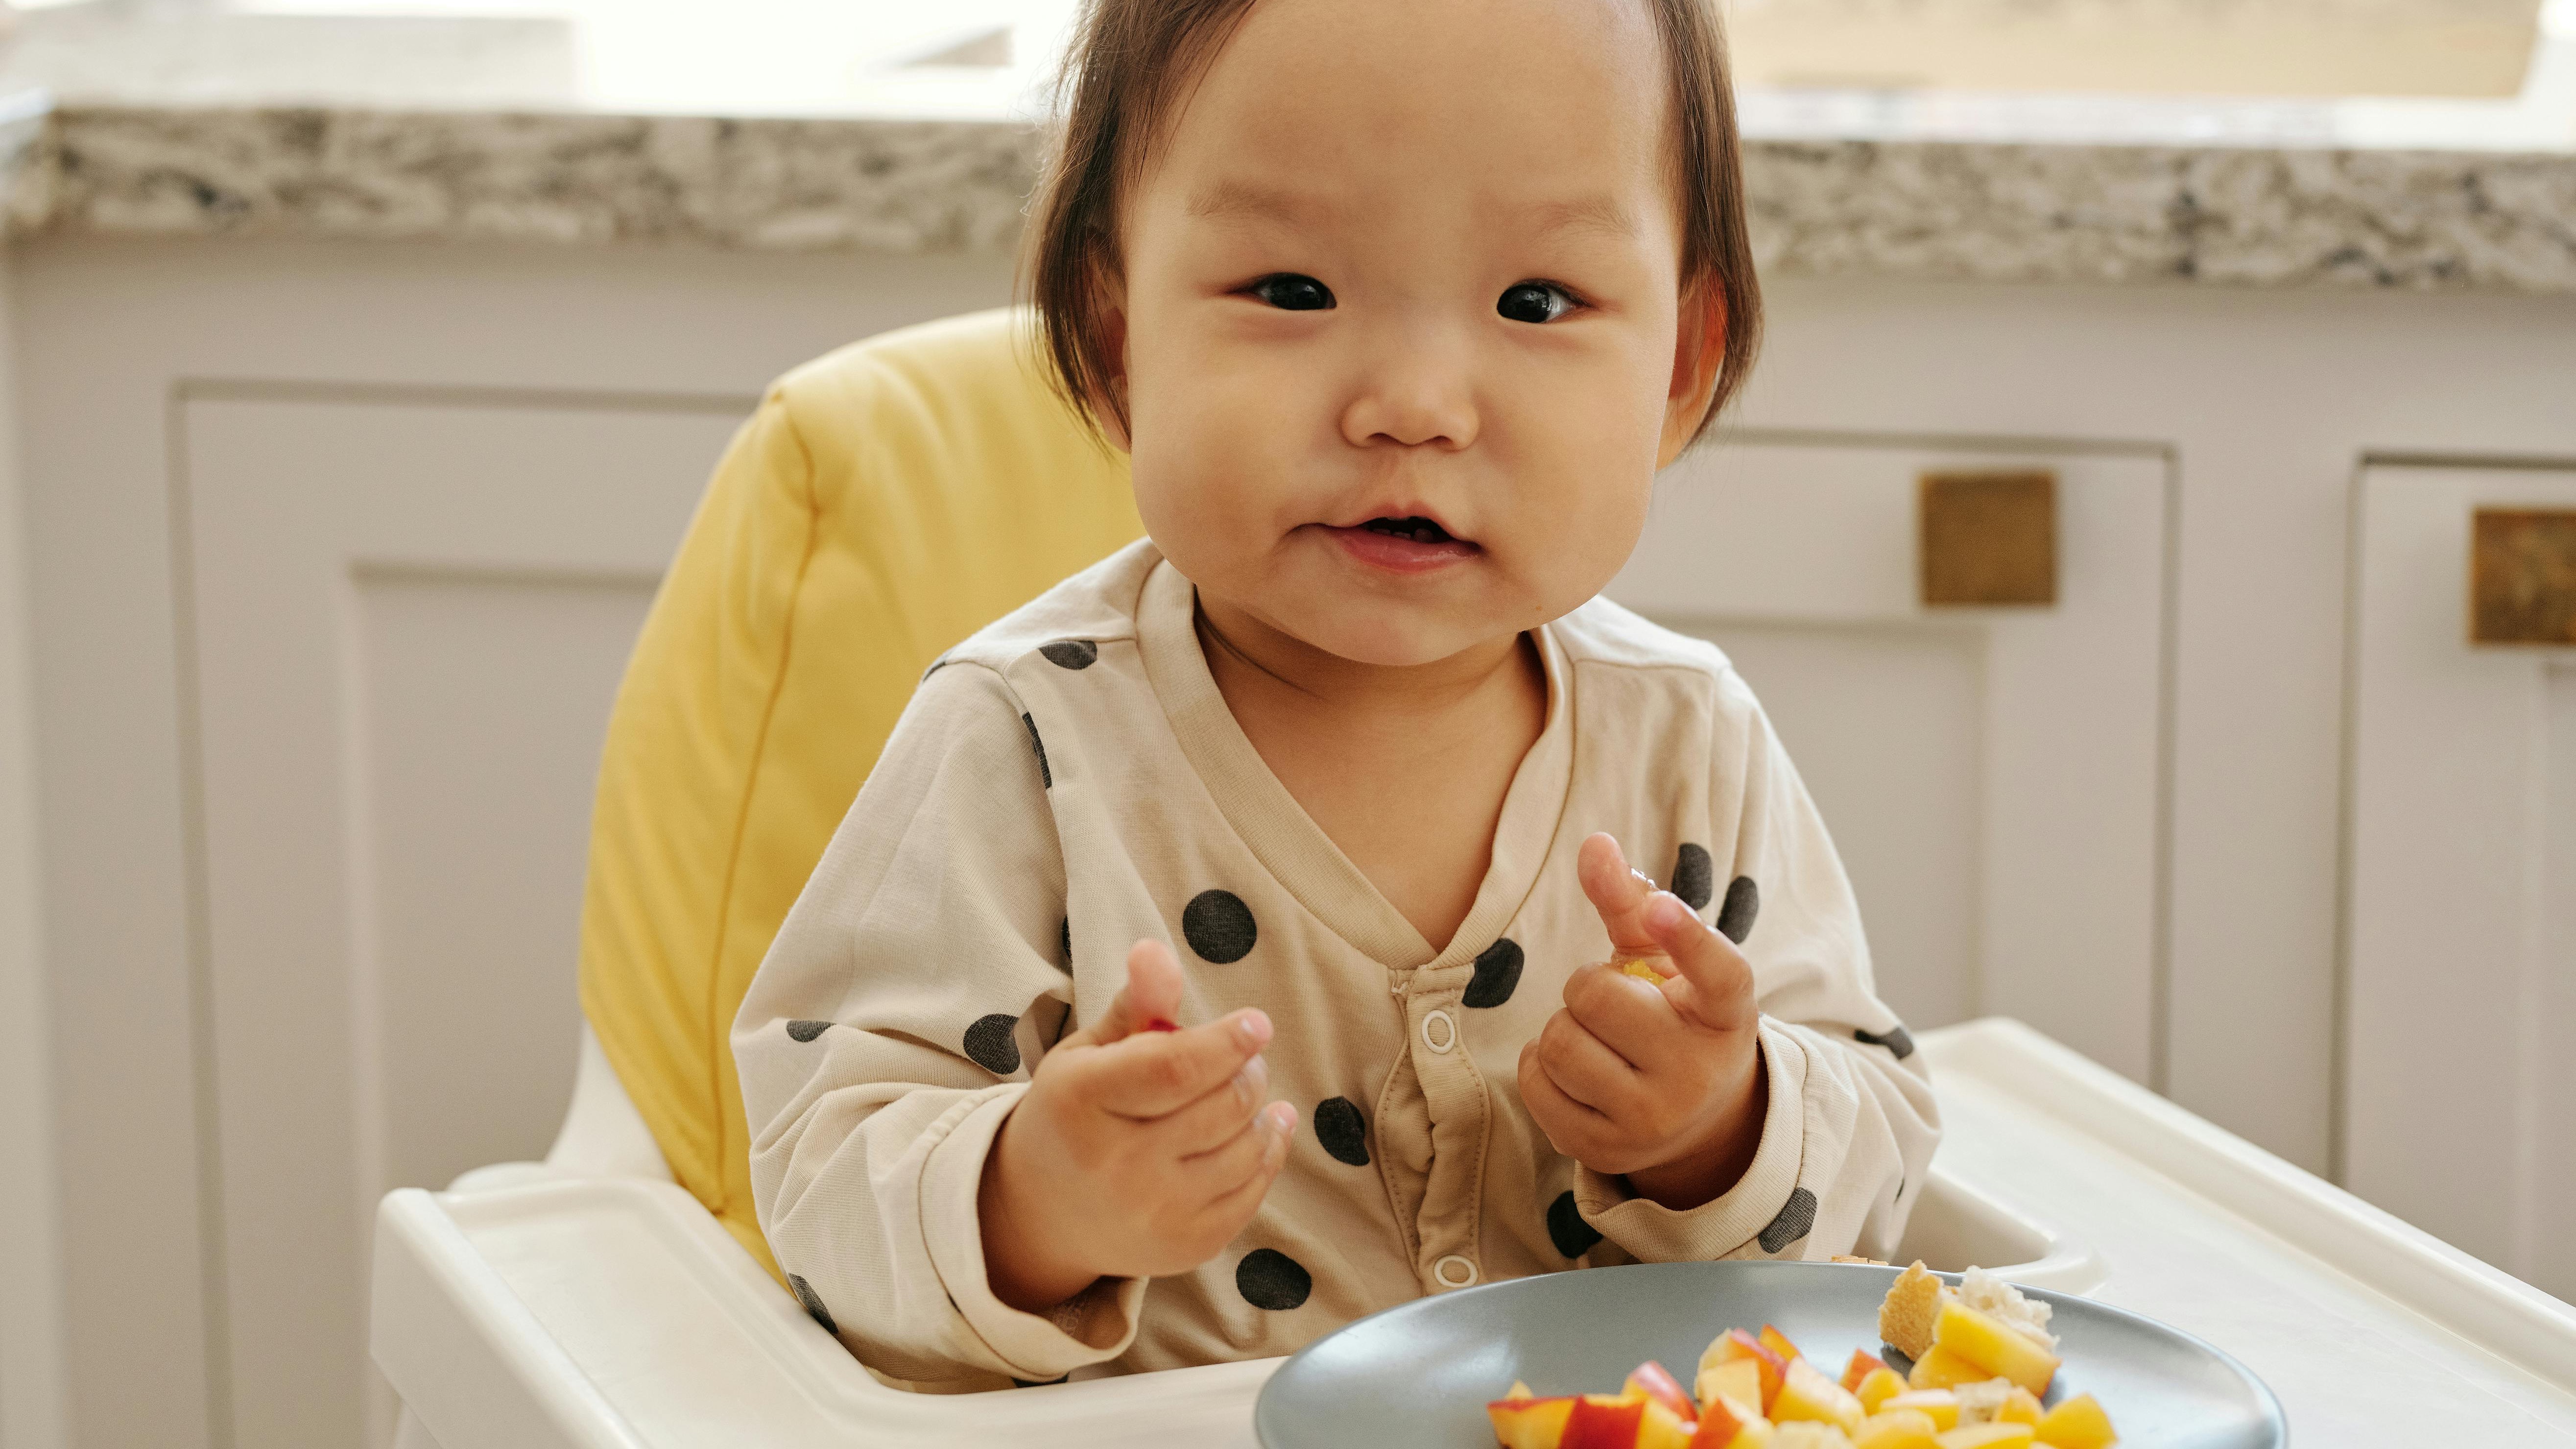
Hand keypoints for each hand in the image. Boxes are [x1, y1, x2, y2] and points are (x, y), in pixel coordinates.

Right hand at [979, 938, 1296, 1311]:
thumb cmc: (1075, 1116)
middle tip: (1244, 1057)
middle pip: (1220, 1105)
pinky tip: (1262, 1129)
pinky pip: (1252, 1192)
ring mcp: (1153, 1213)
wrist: (1042, 1216)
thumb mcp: (1089, 1055)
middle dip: (1246, 1071)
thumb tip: (1154, 950)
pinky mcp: (1185, 1246)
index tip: (1256, 1023)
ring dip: (1262, 1111)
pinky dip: (1266, 1153)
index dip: (1227, 1042)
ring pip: (1244, 1148)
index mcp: (1083, 1102)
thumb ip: (1133, 1006)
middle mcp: (1115, 1164)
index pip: (1175, 1067)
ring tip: (1249, 1091)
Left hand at [1518, 833, 1767, 1210]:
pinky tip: (1576, 1072)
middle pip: (1596, 995)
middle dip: (1589, 986)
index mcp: (1727, 1013)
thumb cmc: (1671, 1017)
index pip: (1719, 972)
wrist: (1692, 1121)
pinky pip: (1534, 1081)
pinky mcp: (1604, 1151)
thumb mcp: (1665, 963)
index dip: (1687, 938)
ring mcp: (1653, 1119)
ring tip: (1598, 1040)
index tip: (1662, 909)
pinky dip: (1540, 1065)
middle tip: (1615, 1004)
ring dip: (1564, 1027)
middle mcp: (1699, 1071)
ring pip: (1559, 1040)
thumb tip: (1594, 844)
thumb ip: (1631, 903)